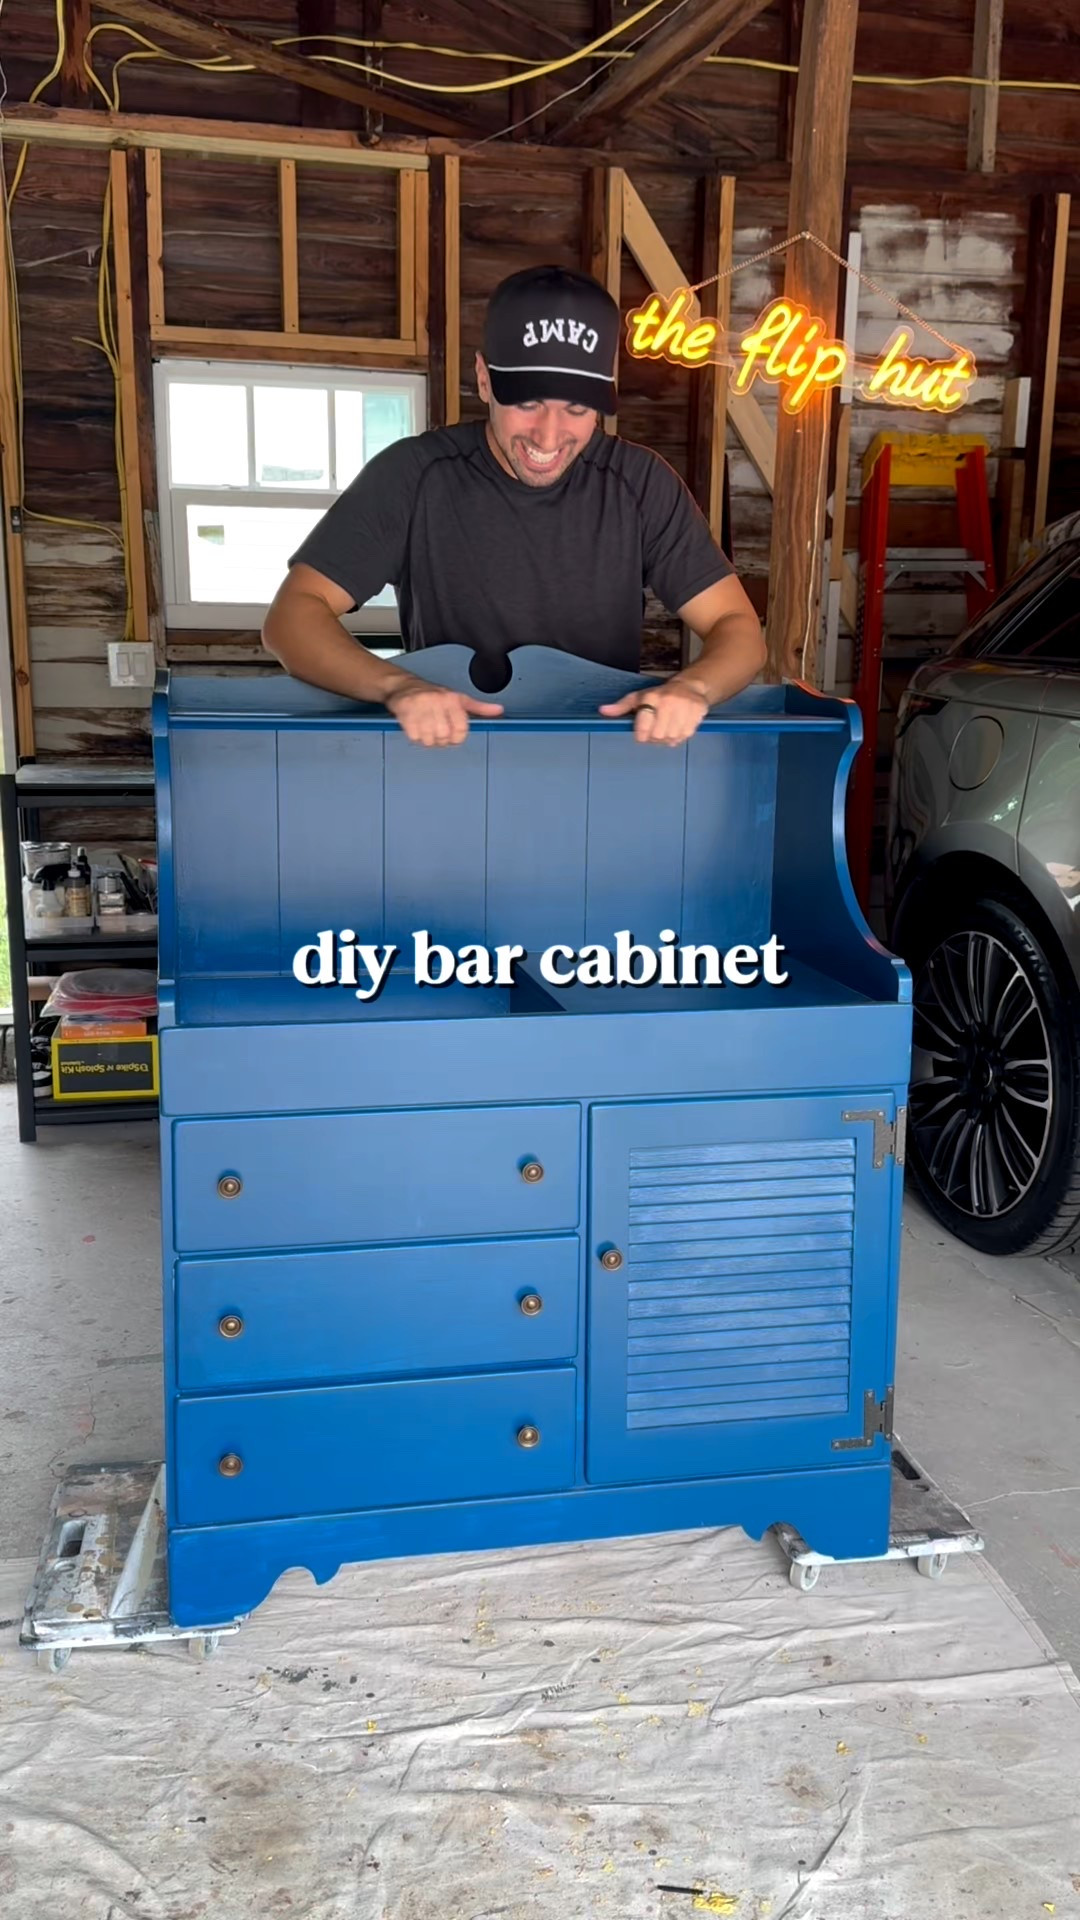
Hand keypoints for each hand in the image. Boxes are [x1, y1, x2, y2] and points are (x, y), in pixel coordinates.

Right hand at [384, 678, 503, 746]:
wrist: (404, 686)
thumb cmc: (434, 695)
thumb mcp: (459, 699)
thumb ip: (480, 708)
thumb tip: (499, 710)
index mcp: (452, 699)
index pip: (460, 730)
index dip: (457, 737)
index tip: (452, 734)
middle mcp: (437, 701)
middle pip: (444, 737)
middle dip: (441, 739)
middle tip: (436, 729)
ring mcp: (420, 707)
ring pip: (429, 739)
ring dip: (428, 739)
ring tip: (426, 727)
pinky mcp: (406, 714)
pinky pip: (415, 738)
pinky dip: (415, 737)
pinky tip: (416, 727)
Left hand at [599, 674, 710, 745]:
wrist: (690, 686)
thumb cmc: (660, 694)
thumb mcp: (639, 697)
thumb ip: (621, 707)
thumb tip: (603, 711)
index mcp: (652, 697)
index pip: (643, 729)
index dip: (642, 735)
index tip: (643, 733)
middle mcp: (668, 701)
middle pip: (657, 736)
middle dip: (655, 737)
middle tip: (657, 729)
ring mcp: (685, 707)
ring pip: (672, 737)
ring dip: (668, 738)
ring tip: (668, 727)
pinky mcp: (698, 712)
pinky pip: (686, 735)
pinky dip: (680, 736)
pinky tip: (678, 727)